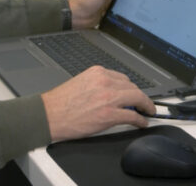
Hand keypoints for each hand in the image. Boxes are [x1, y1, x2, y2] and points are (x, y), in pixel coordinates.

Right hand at [41, 66, 156, 141]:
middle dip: (139, 96)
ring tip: (147, 111)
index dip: (130, 88)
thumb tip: (113, 93)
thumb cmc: (60, 103)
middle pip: (132, 87)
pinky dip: (140, 120)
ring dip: (145, 106)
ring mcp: (109, 98)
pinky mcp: (110, 115)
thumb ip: (99, 85)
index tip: (134, 93)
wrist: (48, 115)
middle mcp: (105, 81)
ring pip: (137, 98)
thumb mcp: (82, 83)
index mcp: (98, 72)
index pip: (122, 78)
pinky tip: (142, 122)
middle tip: (143, 104)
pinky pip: (133, 116)